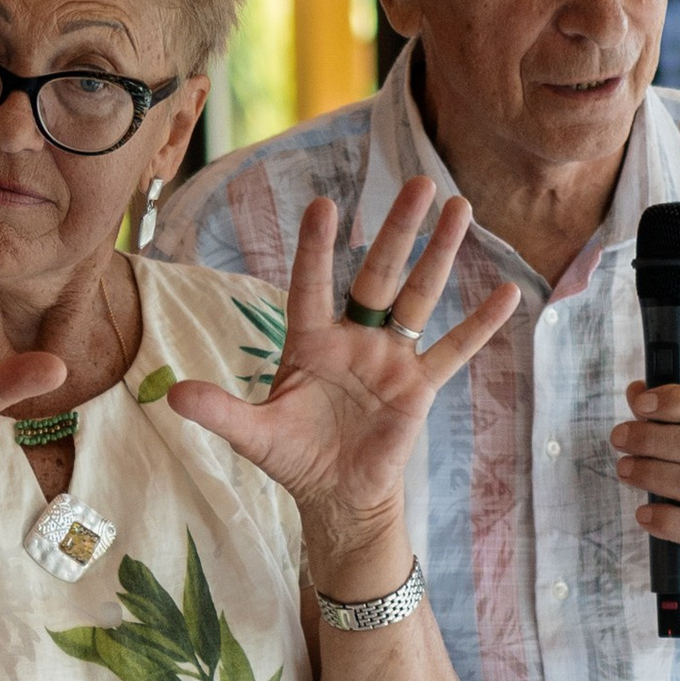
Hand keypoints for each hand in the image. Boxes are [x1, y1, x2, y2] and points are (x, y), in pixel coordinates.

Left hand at [160, 180, 515, 587]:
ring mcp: (391, 358)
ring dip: (440, 253)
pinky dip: (479, 324)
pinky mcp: (419, 387)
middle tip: (417, 182)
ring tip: (460, 207)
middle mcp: (354, 338)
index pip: (312, 284)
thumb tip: (171, 396)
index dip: (317, 249)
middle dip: (397, 229)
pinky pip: (453, 350)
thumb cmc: (296, 459)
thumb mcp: (253, 434)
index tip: (324, 205)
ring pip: (420, 296)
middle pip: (379, 273)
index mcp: (310, 341)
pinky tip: (508, 292)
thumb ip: (218, 412)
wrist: (338, 498)